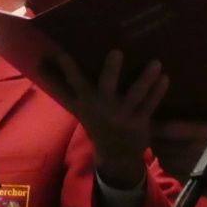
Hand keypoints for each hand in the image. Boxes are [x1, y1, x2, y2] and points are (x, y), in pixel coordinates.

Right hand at [41, 50, 167, 189]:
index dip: (68, 68)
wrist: (115, 154)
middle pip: (107, 85)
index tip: (61, 53)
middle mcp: (104, 107)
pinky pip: (150, 105)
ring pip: (135, 94)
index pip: (74, 82)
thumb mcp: (77, 104)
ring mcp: (123, 115)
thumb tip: (41, 63)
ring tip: (156, 63)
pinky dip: (158, 92)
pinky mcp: (140, 121)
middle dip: (112, 70)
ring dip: (145, 79)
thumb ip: (62, 84)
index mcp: (87, 101)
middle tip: (117, 52)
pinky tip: (165, 78)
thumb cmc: (95, 119)